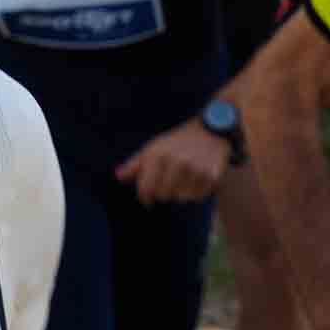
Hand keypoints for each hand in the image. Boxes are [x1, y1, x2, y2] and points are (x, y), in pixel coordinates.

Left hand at [113, 119, 228, 204]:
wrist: (211, 130)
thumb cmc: (178, 142)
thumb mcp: (154, 147)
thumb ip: (135, 164)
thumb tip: (118, 176)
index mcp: (158, 154)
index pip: (145, 189)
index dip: (144, 197)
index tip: (147, 199)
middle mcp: (176, 161)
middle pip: (163, 195)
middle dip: (164, 190)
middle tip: (170, 179)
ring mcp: (195, 169)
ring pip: (180, 198)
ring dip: (181, 191)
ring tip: (185, 175)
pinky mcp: (211, 176)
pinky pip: (197, 197)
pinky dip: (196, 191)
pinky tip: (197, 177)